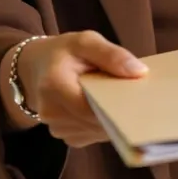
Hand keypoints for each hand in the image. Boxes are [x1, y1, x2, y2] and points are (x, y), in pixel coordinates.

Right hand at [3, 32, 147, 147]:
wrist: (38, 67)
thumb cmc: (64, 52)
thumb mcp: (86, 42)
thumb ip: (111, 54)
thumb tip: (139, 72)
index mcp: (54, 86)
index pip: (91, 107)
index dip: (117, 105)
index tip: (139, 96)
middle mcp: (51, 113)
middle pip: (97, 122)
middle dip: (119, 111)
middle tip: (137, 96)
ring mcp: (57, 128)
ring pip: (98, 131)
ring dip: (113, 118)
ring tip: (119, 98)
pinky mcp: (67, 136)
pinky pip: (94, 134)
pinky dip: (105, 123)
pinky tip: (107, 107)